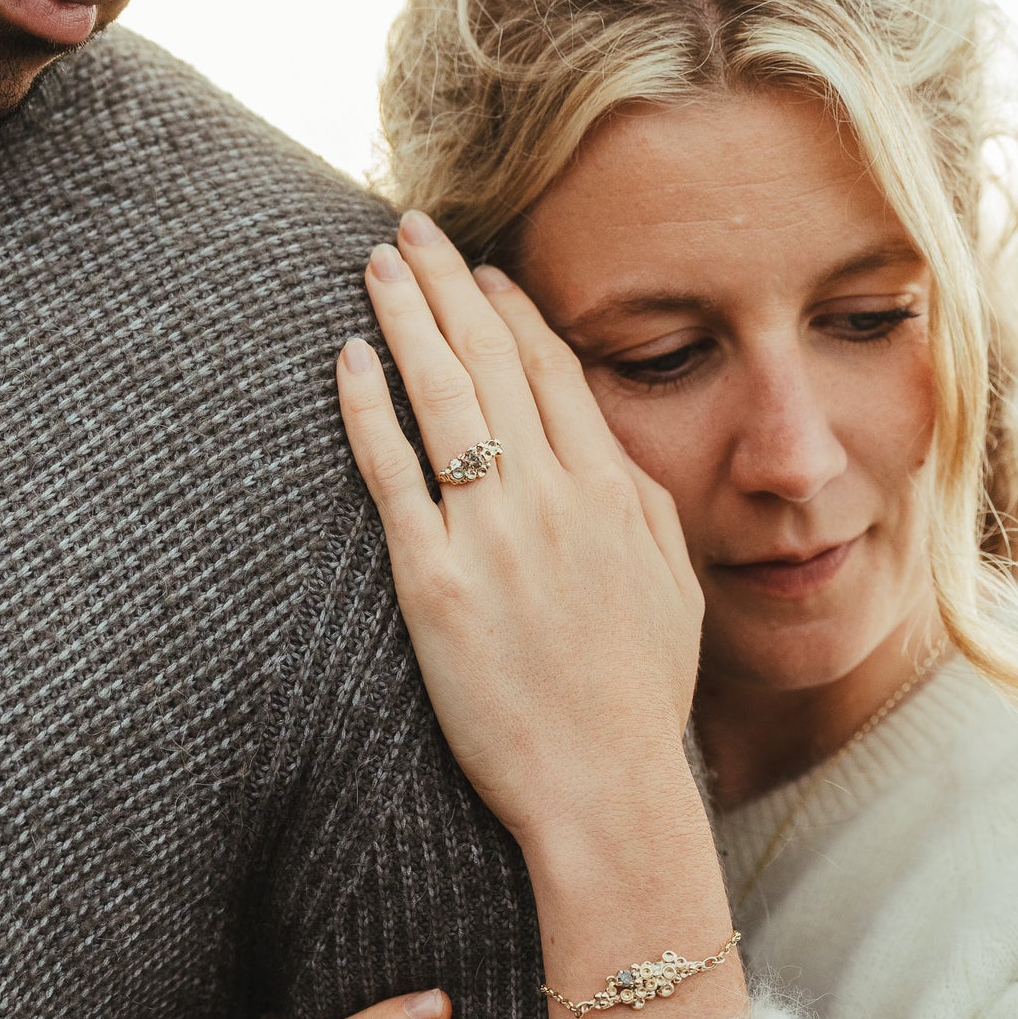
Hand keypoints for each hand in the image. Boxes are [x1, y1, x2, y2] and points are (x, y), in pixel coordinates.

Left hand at [336, 211, 703, 849]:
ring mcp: (490, 535)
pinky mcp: (433, 582)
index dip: (509, 309)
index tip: (479, 269)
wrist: (604, 788)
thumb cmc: (638, 694)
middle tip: (409, 230)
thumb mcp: (669, 584)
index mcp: (611, 491)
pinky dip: (367, 411)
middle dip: (447, 284)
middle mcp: (551, 496)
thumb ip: (636, 501)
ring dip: (406, 320)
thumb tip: (601, 439)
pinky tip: (348, 360)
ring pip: (441, 396)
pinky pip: (393, 475)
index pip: (551, 371)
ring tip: (376, 267)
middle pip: (489, 360)